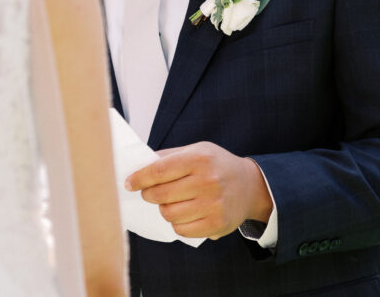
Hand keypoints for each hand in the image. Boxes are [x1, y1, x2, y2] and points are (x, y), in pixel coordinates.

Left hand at [124, 141, 272, 238]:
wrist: (251, 186)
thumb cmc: (216, 165)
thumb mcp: (196, 150)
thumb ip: (168, 157)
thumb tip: (138, 166)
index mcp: (199, 159)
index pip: (158, 171)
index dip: (139, 179)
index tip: (129, 183)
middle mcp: (207, 181)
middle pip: (160, 195)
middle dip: (148, 195)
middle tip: (148, 193)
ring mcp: (213, 204)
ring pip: (169, 214)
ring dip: (163, 209)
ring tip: (169, 203)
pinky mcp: (217, 224)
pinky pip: (182, 230)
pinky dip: (176, 223)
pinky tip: (183, 214)